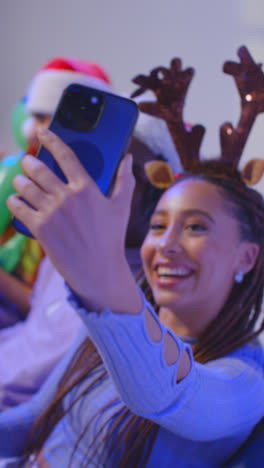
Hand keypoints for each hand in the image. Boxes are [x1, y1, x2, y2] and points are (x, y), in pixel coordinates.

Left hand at [7, 128, 139, 312]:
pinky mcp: (40, 228)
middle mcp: (67, 197)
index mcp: (86, 188)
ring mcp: (52, 213)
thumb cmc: (111, 238)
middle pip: (38, 169)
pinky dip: (14, 201)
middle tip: (27, 163)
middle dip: (28, 163)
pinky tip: (16, 200)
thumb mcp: (122, 207)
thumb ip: (125, 179)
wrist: (99, 271)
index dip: (51, 139)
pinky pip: (19, 207)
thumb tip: (129, 157)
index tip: (42, 131)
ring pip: (25, 186)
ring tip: (20, 181)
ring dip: (19, 181)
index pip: (65, 155)